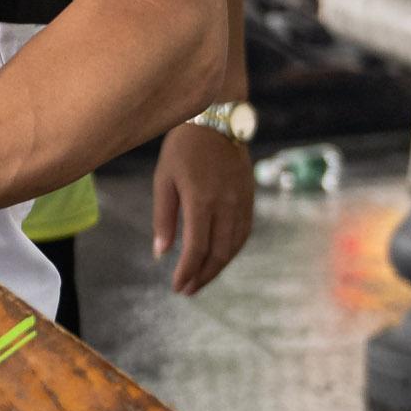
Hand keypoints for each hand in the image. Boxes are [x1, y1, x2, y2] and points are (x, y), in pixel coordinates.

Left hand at [150, 121, 255, 295]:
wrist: (217, 120)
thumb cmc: (182, 148)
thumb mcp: (164, 180)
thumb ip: (163, 218)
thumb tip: (161, 254)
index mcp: (201, 200)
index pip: (196, 248)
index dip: (187, 271)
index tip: (177, 286)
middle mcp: (226, 204)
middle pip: (218, 253)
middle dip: (202, 276)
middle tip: (187, 290)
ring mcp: (241, 201)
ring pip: (234, 246)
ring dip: (218, 267)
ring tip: (200, 280)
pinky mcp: (249, 198)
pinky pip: (244, 233)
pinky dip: (232, 251)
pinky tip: (219, 259)